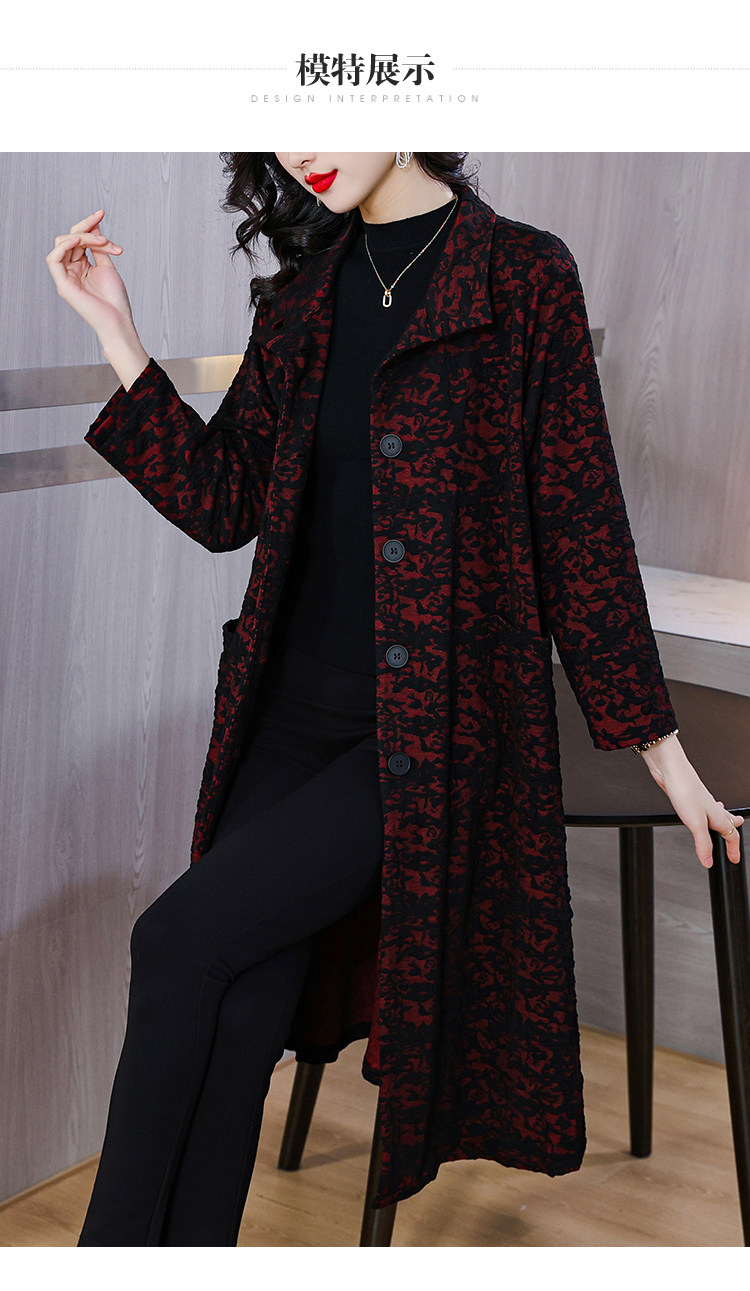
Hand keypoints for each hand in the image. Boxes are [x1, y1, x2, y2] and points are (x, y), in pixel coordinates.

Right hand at [46, 208, 133, 338]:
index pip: (78, 237)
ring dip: (82, 237)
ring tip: (102, 243)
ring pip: (62, 243)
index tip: (101, 213)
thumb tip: (95, 225)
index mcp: (80, 265)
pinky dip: (64, 246)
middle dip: (87, 230)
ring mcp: (65, 277)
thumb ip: (99, 246)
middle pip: (69, 237)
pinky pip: (53, 259)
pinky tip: (79, 241)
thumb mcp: (107, 265)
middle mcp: (70, 269)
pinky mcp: (62, 285)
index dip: (88, 224)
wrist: (118, 320)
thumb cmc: (115, 299)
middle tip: (106, 238)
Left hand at [639, 733, 743, 868]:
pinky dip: (707, 814)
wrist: (671, 770)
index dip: (733, 849)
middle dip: (733, 833)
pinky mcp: (690, 798)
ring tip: (725, 826)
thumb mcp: (696, 824)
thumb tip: (708, 861)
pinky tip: (698, 812)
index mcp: (717, 816)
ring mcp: (701, 802)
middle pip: (728, 823)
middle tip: (734, 842)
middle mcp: (712, 808)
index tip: (734, 859)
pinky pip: (703, 810)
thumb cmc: (685, 790)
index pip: (732, 835)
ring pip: (717, 815)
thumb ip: (703, 844)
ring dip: (722, 822)